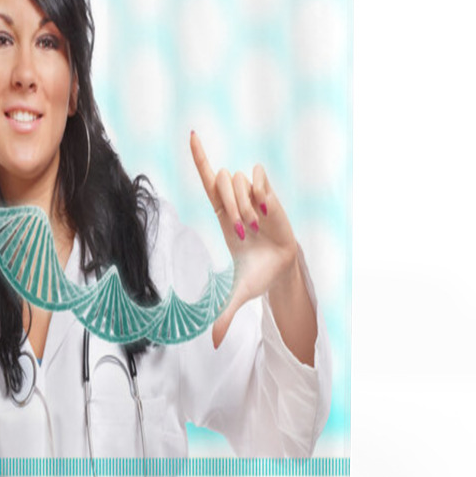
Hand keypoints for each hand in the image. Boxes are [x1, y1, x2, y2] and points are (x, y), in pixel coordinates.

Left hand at [190, 131, 298, 348]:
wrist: (282, 268)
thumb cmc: (255, 274)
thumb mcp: (236, 295)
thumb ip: (222, 315)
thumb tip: (211, 343)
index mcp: (221, 214)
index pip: (208, 179)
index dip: (200, 156)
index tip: (193, 133)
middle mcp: (234, 199)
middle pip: (221, 179)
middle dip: (230, 205)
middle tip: (242, 231)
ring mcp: (252, 194)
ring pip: (239, 180)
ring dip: (246, 206)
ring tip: (255, 226)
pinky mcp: (270, 192)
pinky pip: (259, 178)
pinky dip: (260, 194)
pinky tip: (267, 212)